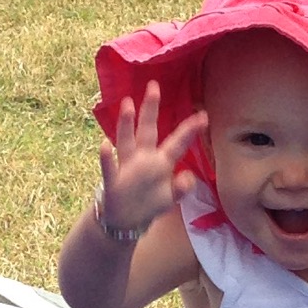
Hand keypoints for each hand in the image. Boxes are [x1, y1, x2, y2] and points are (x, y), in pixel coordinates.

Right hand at [101, 81, 206, 233]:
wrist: (123, 221)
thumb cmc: (148, 203)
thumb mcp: (168, 199)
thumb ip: (180, 188)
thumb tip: (187, 179)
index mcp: (158, 162)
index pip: (176, 142)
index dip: (189, 130)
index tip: (204, 115)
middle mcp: (141, 159)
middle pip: (147, 131)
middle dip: (150, 110)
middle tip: (154, 86)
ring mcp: (125, 168)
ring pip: (125, 142)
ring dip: (125, 124)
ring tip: (127, 104)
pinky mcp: (112, 183)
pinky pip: (109, 169)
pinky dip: (106, 158)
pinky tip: (104, 145)